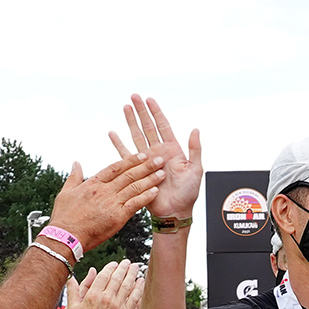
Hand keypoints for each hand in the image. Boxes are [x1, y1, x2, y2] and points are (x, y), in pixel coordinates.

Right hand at [47, 152, 165, 252]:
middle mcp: (104, 191)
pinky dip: (146, 197)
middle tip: (159, 159)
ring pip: (134, 187)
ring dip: (150, 179)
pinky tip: (156, 191)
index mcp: (93, 183)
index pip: (115, 167)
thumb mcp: (66, 192)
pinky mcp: (117, 217)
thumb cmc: (64, 217)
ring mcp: (112, 203)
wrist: (66, 237)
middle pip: (128, 175)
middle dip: (146, 166)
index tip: (142, 154)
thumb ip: (74, 176)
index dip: (130, 160)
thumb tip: (76, 162)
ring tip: (162, 173)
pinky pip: (135, 204)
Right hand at [66, 260, 142, 308]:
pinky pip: (135, 300)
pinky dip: (139, 291)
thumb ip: (73, 291)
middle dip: (124, 268)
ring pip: (129, 287)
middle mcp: (108, 300)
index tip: (115, 264)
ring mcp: (120, 308)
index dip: (111, 268)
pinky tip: (141, 285)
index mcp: (94, 296)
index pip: (105, 276)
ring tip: (136, 269)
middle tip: (128, 263)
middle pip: (119, 279)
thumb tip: (71, 278)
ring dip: (133, 276)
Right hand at [110, 95, 201, 220]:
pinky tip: (113, 133)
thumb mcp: (195, 169)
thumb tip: (196, 129)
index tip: (150, 99)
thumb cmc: (188, 193)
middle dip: (141, 111)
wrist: (175, 211)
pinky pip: (126, 155)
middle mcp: (158, 152)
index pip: (163, 125)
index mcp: (172, 149)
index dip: (156, 112)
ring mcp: (147, 160)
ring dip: (130, 122)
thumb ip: (195, 149)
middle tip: (134, 97)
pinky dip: (119, 144)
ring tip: (125, 107)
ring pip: (137, 135)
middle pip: (148, 126)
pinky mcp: (138, 170)